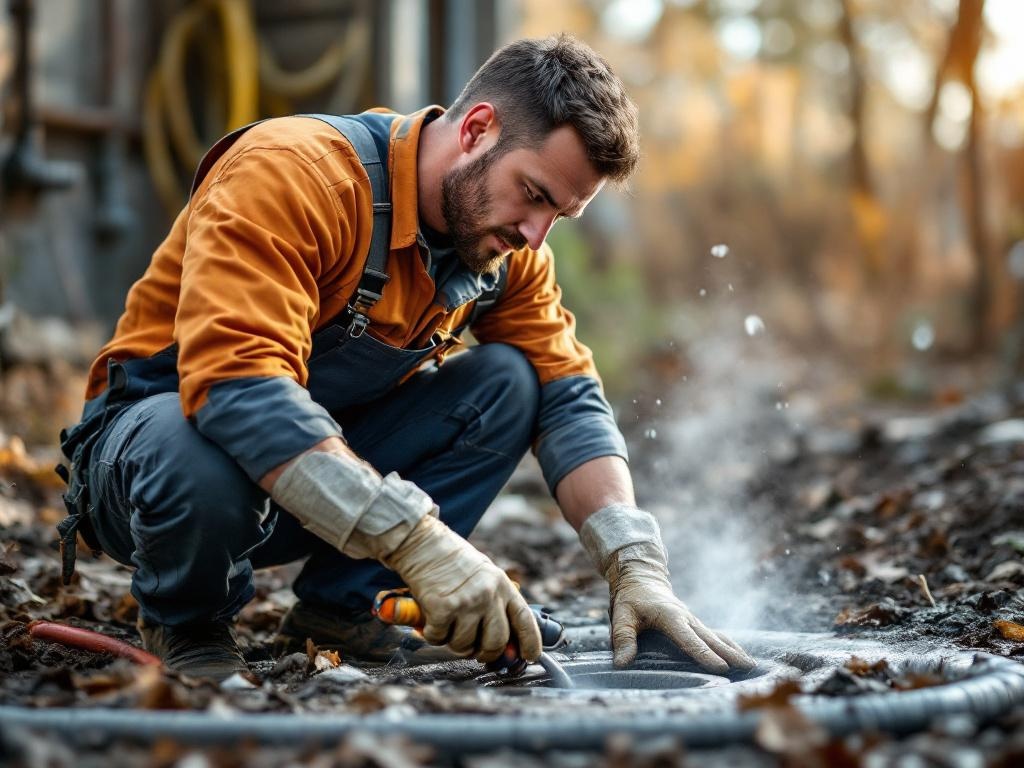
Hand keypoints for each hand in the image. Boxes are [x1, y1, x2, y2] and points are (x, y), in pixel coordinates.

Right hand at [383, 515, 541, 663]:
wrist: (423, 543)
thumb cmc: (452, 561)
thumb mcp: (484, 575)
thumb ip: (495, 603)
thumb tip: (503, 641)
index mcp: (502, 585)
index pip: (524, 620)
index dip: (530, 643)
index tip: (529, 657)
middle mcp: (488, 595)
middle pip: (496, 642)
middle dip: (485, 653)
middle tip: (475, 651)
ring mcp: (466, 602)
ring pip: (465, 645)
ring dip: (453, 643)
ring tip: (447, 625)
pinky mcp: (442, 609)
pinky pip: (439, 639)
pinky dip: (432, 635)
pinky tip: (430, 619)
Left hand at [608, 554, 754, 670]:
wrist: (641, 578)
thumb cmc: (630, 598)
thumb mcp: (620, 615)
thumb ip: (623, 638)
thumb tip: (621, 664)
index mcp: (670, 616)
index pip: (688, 638)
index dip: (704, 654)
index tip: (721, 667)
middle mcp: (686, 618)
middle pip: (711, 637)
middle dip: (729, 653)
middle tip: (747, 667)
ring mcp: (693, 620)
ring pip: (717, 636)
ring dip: (734, 649)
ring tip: (751, 664)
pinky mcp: (694, 623)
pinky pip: (714, 635)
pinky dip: (729, 645)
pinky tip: (740, 655)